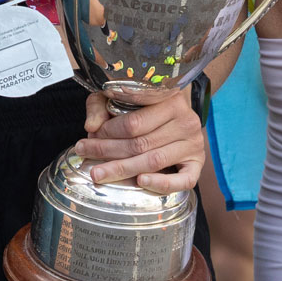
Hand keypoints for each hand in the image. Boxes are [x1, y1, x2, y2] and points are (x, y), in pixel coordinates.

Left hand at [73, 87, 205, 192]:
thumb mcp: (122, 97)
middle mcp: (185, 121)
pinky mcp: (197, 165)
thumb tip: (91, 126)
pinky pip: (182, 180)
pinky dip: (161, 183)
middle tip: (84, 155)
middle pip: (140, 143)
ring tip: (98, 173)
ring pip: (154, 160)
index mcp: (169, 99)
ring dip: (123, 169)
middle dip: (108, 151)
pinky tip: (140, 181)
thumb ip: (101, 105)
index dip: (108, 131)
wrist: (179, 115)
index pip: (133, 121)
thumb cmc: (147, 106)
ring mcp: (193, 144)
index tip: (88, 136)